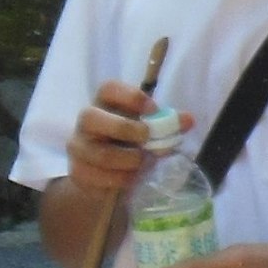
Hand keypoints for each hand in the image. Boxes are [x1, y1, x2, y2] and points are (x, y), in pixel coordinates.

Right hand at [62, 79, 162, 205]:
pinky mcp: (78, 172)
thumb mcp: (147, 129)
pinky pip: (100, 177)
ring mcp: (78, 147)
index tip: (152, 109)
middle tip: (146, 138)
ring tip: (142, 162)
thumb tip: (188, 120)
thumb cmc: (128, 143)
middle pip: (91, 117)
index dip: (131, 96)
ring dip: (129, 159)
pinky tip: (131, 177)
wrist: (104, 175)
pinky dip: (122, 178)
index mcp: (104, 103)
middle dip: (124, 128)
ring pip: (101, 154)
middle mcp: (86, 122)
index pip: (108, 88)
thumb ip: (166, 123)